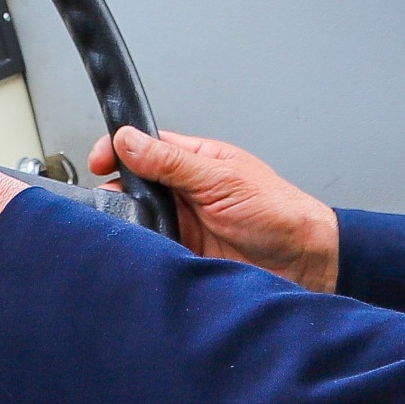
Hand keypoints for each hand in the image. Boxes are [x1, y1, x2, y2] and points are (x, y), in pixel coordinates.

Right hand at [90, 125, 338, 293]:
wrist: (304, 263)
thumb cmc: (279, 212)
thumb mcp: (222, 179)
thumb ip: (172, 161)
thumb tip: (130, 140)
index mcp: (196, 162)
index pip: (146, 147)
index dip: (119, 150)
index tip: (99, 161)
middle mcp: (186, 192)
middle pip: (135, 184)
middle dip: (117, 190)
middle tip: (108, 199)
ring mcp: (184, 224)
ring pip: (138, 218)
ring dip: (128, 221)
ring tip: (122, 226)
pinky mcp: (184, 254)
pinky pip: (151, 249)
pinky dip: (141, 250)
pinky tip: (138, 251)